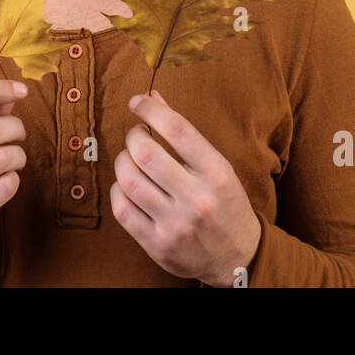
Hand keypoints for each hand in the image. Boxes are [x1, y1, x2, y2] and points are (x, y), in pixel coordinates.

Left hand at [110, 90, 261, 287]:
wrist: (237, 258)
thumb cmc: (224, 204)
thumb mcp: (216, 166)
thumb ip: (184, 133)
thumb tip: (153, 96)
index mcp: (217, 173)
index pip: (176, 129)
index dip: (149, 109)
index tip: (137, 102)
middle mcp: (197, 198)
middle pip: (145, 153)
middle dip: (133, 136)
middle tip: (137, 136)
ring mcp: (175, 224)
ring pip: (128, 179)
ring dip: (122, 161)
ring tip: (131, 159)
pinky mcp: (157, 244)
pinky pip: (122, 208)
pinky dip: (118, 190)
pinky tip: (127, 186)